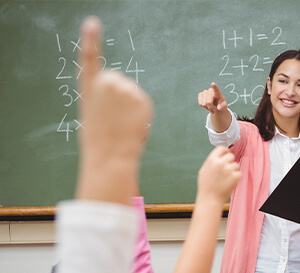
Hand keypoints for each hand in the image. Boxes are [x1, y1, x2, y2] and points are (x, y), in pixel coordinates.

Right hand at [78, 17, 151, 158]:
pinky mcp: (142, 98)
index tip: (92, 23)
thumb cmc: (99, 138)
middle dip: (118, 94)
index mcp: (89, 86)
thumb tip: (118, 96)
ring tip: (122, 122)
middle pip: (117, 80)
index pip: (89, 57)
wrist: (110, 154)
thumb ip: (103, 98)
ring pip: (131, 91)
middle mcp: (106, 83)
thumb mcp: (93, 112)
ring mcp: (126, 89)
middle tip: (113, 117)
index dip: (91, 39)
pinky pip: (142, 101)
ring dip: (129, 104)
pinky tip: (131, 123)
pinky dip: (140, 111)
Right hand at [197, 146, 240, 201]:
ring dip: (233, 171)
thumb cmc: (206, 186)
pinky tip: (229, 183)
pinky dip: (236, 178)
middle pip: (231, 156)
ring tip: (226, 179)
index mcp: (211, 160)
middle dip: (230, 162)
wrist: (210, 199)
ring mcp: (228, 170)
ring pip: (236, 165)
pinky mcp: (235, 176)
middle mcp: (220, 163)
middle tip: (226, 171)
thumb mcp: (204, 170)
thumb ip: (212, 161)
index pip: (222, 148)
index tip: (226, 156)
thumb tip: (220, 154)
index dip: (225, 152)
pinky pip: (239, 173)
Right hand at [198, 83, 227, 113]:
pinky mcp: (200, 94)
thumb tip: (219, 107)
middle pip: (208, 102)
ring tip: (211, 107)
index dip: (214, 87)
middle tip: (213, 110)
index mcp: (218, 93)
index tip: (213, 84)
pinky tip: (206, 105)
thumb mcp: (224, 106)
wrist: (216, 104)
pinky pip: (200, 103)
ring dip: (207, 107)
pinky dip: (203, 106)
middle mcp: (211, 90)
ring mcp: (205, 92)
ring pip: (203, 103)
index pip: (216, 89)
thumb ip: (222, 107)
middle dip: (210, 108)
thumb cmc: (221, 104)